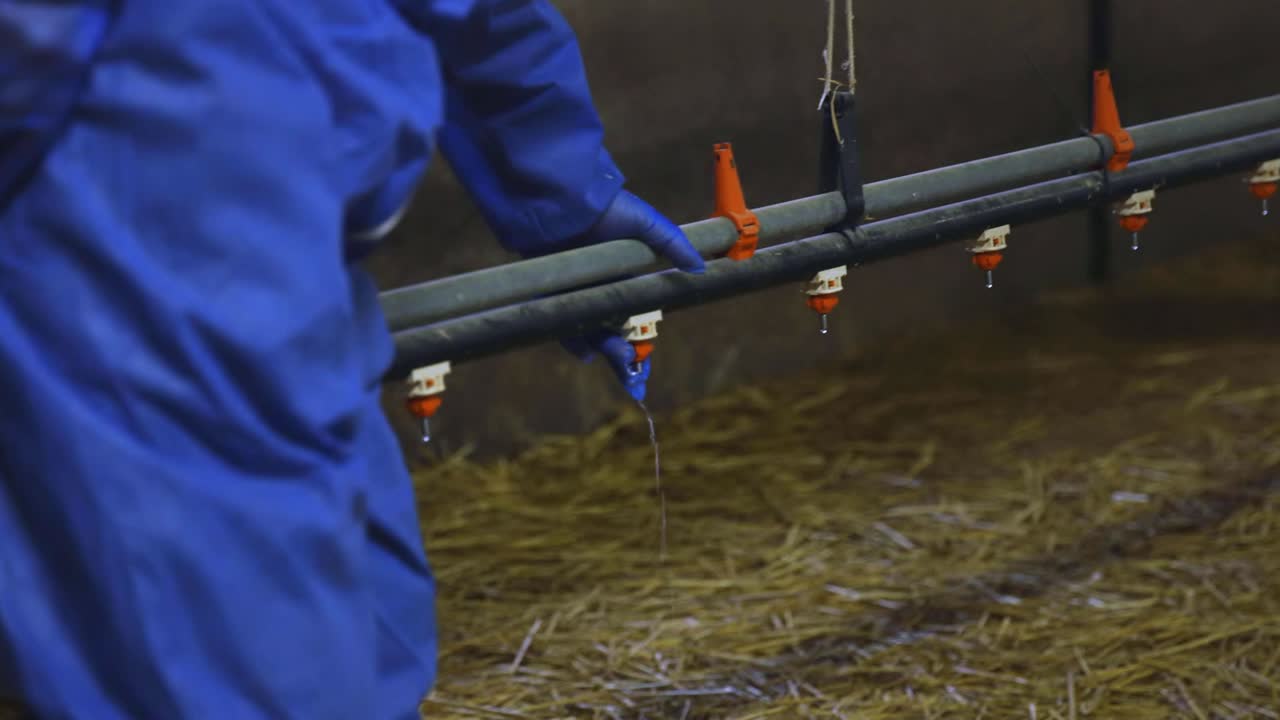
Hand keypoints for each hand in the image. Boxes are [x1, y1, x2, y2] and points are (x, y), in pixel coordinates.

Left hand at [563, 190, 702, 399]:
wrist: (566, 198)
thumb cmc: (608, 208)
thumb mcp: (648, 225)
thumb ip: (672, 245)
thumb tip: (700, 268)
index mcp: (626, 280)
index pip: (635, 322)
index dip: (641, 347)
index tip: (645, 368)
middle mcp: (601, 291)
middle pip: (613, 335)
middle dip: (625, 360)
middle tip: (635, 382)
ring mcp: (576, 293)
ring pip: (590, 335)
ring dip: (605, 353)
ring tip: (619, 363)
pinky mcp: (550, 293)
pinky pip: (561, 325)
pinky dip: (574, 342)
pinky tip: (588, 354)